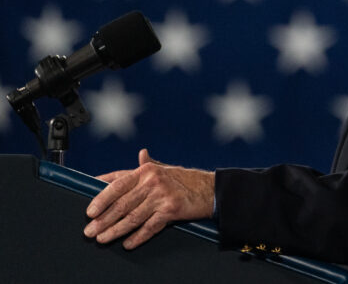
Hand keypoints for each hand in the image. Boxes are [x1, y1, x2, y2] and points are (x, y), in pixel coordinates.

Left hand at [84, 148, 214, 249]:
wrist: (208, 189)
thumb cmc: (183, 179)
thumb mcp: (163, 169)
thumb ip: (148, 165)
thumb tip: (141, 154)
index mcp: (147, 170)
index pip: (118, 184)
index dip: (101, 197)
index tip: (89, 210)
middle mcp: (153, 181)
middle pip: (122, 203)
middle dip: (103, 219)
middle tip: (89, 230)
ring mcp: (162, 196)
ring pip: (133, 217)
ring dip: (115, 230)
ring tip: (102, 238)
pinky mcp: (171, 210)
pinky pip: (150, 226)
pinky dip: (138, 236)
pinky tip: (128, 243)